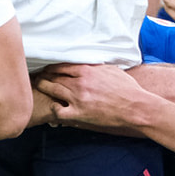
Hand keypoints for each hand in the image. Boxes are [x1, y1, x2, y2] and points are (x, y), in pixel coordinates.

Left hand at [37, 64, 152, 130]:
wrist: (136, 106)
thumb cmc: (127, 88)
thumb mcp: (111, 69)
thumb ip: (95, 66)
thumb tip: (88, 62)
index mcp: (87, 69)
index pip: (60, 65)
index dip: (51, 67)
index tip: (47, 68)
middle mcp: (79, 82)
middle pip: (53, 76)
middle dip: (44, 76)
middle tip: (38, 77)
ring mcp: (77, 98)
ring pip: (51, 90)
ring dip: (44, 88)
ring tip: (40, 88)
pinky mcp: (79, 113)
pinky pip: (57, 111)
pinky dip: (53, 108)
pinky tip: (55, 107)